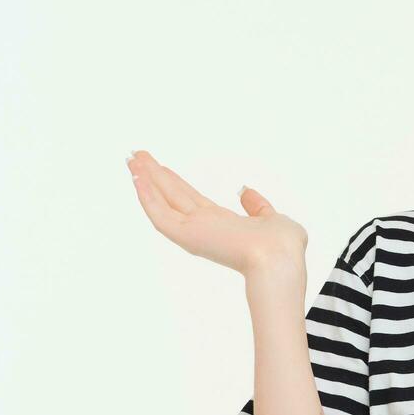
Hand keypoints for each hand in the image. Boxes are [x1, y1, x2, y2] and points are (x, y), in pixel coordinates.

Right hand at [126, 149, 306, 276]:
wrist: (279, 259)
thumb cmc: (282, 246)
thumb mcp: (272, 218)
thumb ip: (258, 206)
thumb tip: (245, 190)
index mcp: (221, 224)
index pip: (190, 199)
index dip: (173, 182)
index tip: (160, 168)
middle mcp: (203, 227)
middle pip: (171, 195)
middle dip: (153, 175)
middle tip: (135, 156)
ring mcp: (193, 231)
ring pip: (162, 200)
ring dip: (145, 179)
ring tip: (131, 158)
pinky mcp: (187, 236)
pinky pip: (160, 214)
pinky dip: (147, 196)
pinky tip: (136, 177)